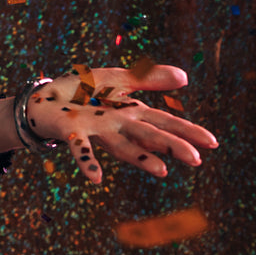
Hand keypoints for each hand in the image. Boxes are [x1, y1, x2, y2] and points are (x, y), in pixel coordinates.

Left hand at [25, 63, 217, 183]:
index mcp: (128, 111)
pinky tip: (95, 178)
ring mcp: (95, 130)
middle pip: (147, 134)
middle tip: (196, 160)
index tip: (212, 143)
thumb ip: (148, 78)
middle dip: (171, 146)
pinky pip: (80, 148)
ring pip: (121, 145)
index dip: (187, 131)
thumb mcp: (115, 78)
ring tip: (161, 171)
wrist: (43, 99)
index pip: (163, 121)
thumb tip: (185, 77)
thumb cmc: (81, 92)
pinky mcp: (72, 131)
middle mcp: (116, 125)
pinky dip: (88, 161)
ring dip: (139, 158)